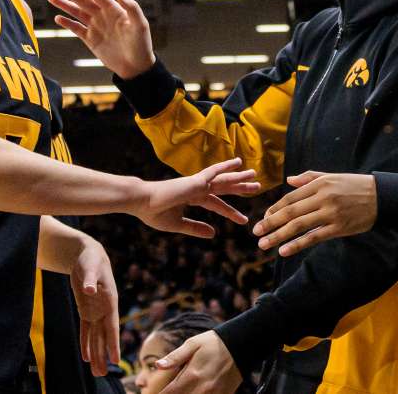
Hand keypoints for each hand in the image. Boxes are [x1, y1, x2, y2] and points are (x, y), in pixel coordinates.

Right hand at [48, 0, 155, 79]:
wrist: (136, 67)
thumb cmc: (141, 45)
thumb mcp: (140, 26)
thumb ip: (132, 9)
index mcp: (114, 10)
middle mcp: (103, 15)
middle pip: (82, 0)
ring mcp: (96, 27)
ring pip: (76, 12)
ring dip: (64, 4)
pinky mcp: (91, 39)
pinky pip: (76, 29)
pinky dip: (67, 23)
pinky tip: (57, 18)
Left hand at [70, 238, 120, 375]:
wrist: (88, 254)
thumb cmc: (91, 259)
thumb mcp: (90, 268)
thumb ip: (90, 279)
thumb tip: (89, 288)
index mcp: (110, 302)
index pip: (112, 327)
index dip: (113, 344)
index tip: (116, 360)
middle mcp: (105, 310)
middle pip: (104, 337)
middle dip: (103, 356)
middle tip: (102, 374)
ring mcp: (96, 311)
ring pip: (96, 337)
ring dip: (96, 353)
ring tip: (97, 372)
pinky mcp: (86, 310)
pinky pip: (86, 330)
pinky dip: (85, 343)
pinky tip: (85, 356)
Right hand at [138, 158, 260, 237]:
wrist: (140, 201)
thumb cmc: (153, 212)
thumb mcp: (177, 224)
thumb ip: (195, 228)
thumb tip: (213, 233)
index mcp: (192, 197)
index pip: (216, 204)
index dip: (230, 212)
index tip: (243, 220)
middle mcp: (196, 188)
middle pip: (224, 188)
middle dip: (240, 188)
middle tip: (257, 187)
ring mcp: (196, 183)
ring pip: (223, 179)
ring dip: (238, 177)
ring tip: (254, 174)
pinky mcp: (194, 181)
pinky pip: (213, 172)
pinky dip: (225, 167)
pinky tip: (237, 163)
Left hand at [157, 331, 242, 393]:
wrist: (241, 344)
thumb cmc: (214, 343)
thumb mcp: (192, 344)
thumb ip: (174, 357)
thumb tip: (157, 365)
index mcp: (192, 375)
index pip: (170, 393)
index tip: (158, 393)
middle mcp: (203, 388)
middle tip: (172, 390)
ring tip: (185, 389)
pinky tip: (198, 390)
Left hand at [252, 171, 376, 255]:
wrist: (382, 196)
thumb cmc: (355, 186)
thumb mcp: (332, 177)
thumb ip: (309, 178)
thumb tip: (289, 181)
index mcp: (319, 184)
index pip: (290, 198)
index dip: (274, 209)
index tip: (263, 218)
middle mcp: (323, 197)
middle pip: (290, 212)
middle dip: (270, 223)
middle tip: (256, 232)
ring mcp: (330, 213)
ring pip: (298, 225)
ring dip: (278, 236)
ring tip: (264, 244)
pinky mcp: (339, 227)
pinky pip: (314, 237)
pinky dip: (297, 244)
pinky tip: (284, 251)